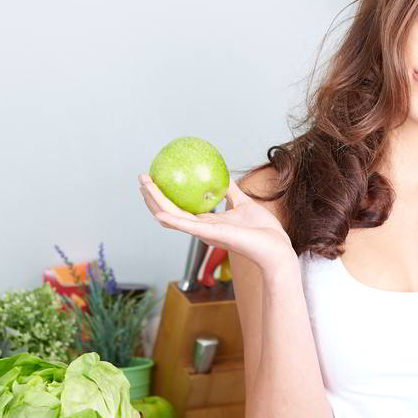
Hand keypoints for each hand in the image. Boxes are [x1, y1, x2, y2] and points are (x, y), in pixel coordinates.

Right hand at [137, 173, 294, 273]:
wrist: (275, 246)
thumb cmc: (263, 229)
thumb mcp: (244, 202)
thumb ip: (232, 190)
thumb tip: (224, 172)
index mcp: (207, 222)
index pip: (179, 208)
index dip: (164, 196)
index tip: (155, 179)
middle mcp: (200, 228)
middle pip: (168, 212)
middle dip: (152, 196)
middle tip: (142, 178)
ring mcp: (202, 232)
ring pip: (170, 217)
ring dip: (155, 202)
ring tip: (144, 185)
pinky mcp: (209, 235)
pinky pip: (186, 225)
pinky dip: (171, 218)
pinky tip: (158, 210)